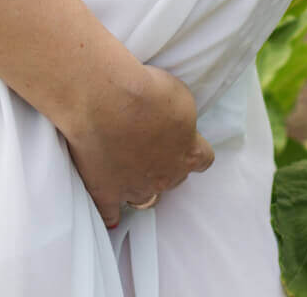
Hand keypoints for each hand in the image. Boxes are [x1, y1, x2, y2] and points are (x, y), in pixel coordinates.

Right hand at [57, 62, 214, 228]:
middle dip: (162, 164)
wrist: (105, 99)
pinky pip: (110, 214)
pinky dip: (110, 212)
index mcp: (188, 154)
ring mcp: (134, 189)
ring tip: (123, 164)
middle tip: (144, 142)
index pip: (202, 159)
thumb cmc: (146, 91)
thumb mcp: (180, 98)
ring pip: (143, 196)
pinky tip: (109, 208)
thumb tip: (173, 125)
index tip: (179, 138)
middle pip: (172, 178)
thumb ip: (180, 120)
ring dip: (137, 183)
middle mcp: (165, 177)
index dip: (190, 149)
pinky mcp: (105, 193)